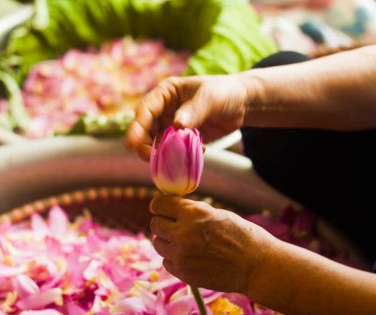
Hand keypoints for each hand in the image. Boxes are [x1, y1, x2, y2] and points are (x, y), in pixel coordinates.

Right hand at [126, 75, 249, 159]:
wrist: (243, 103)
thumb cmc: (224, 92)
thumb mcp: (209, 98)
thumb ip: (193, 111)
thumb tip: (177, 125)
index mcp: (166, 93)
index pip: (146, 109)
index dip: (137, 127)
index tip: (133, 144)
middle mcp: (165, 109)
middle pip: (146, 129)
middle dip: (144, 144)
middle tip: (148, 158)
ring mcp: (172, 125)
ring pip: (158, 142)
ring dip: (161, 153)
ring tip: (169, 162)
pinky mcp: (182, 138)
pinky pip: (174, 150)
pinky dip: (179, 156)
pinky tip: (198, 151)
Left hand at [149, 194, 276, 293]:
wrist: (256, 265)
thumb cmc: (241, 236)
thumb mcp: (216, 214)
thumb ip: (192, 211)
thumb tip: (171, 208)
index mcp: (193, 214)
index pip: (159, 204)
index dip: (160, 206)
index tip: (163, 208)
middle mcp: (183, 233)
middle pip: (155, 224)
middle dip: (163, 223)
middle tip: (175, 226)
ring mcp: (181, 255)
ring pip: (158, 243)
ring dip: (167, 241)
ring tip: (185, 242)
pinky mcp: (183, 273)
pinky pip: (166, 261)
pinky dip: (174, 258)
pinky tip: (190, 256)